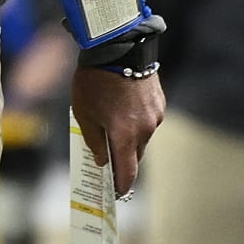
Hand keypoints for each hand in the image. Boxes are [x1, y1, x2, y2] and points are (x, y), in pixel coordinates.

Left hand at [71, 66, 164, 196]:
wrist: (117, 48)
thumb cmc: (93, 81)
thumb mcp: (84, 113)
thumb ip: (94, 141)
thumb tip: (103, 161)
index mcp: (125, 135)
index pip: (127, 170)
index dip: (121, 185)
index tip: (116, 194)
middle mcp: (145, 129)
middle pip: (135, 155)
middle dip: (123, 160)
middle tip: (110, 164)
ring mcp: (156, 116)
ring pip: (142, 138)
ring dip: (129, 139)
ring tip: (112, 131)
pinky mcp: (160, 103)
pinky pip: (148, 121)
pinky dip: (136, 123)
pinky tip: (122, 112)